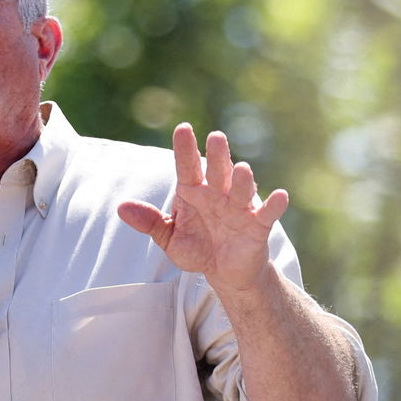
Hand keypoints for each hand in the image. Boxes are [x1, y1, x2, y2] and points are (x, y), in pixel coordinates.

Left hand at [117, 123, 288, 292]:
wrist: (224, 272)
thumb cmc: (197, 248)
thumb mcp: (170, 238)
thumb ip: (149, 222)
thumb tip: (120, 208)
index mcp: (194, 192)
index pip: (188, 166)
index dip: (186, 149)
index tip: (183, 129)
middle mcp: (218, 195)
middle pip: (217, 172)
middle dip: (218, 155)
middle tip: (216, 137)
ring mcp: (239, 209)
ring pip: (240, 190)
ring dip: (242, 180)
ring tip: (241, 168)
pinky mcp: (257, 226)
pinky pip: (266, 214)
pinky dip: (274, 205)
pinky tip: (280, 196)